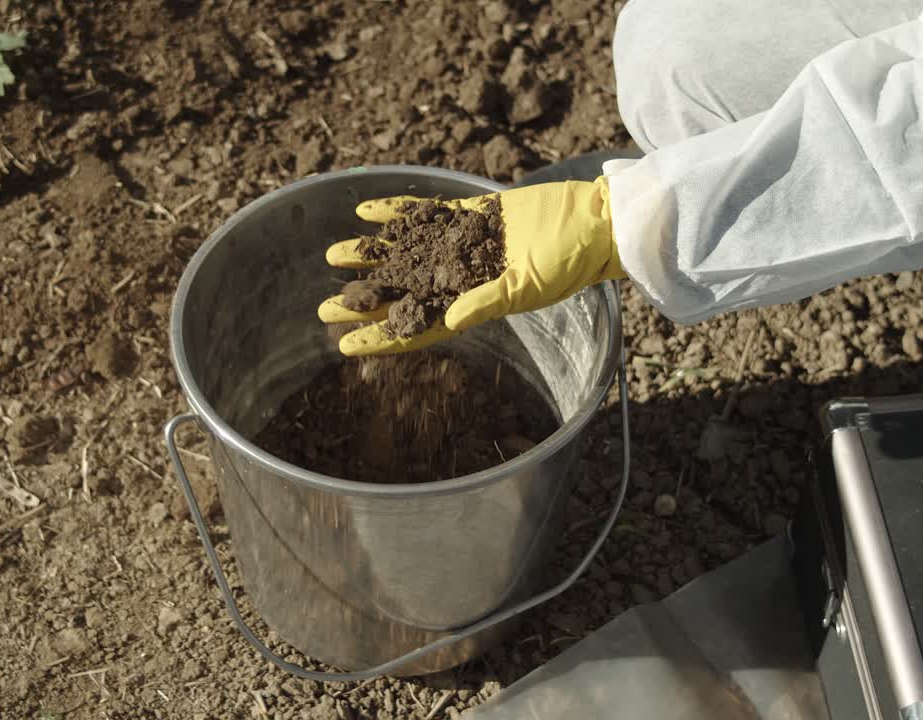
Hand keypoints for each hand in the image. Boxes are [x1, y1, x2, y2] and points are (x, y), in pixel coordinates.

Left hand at [318, 178, 624, 355]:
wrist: (597, 219)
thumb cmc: (570, 260)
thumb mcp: (528, 287)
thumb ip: (486, 302)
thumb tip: (445, 320)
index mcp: (474, 304)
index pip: (419, 326)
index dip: (382, 338)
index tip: (345, 346)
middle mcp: (464, 278)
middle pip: (403, 292)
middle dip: (366, 301)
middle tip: (325, 307)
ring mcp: (466, 245)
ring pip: (406, 252)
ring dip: (372, 256)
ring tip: (332, 257)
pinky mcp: (475, 214)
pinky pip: (428, 214)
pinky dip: (398, 212)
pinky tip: (365, 211)